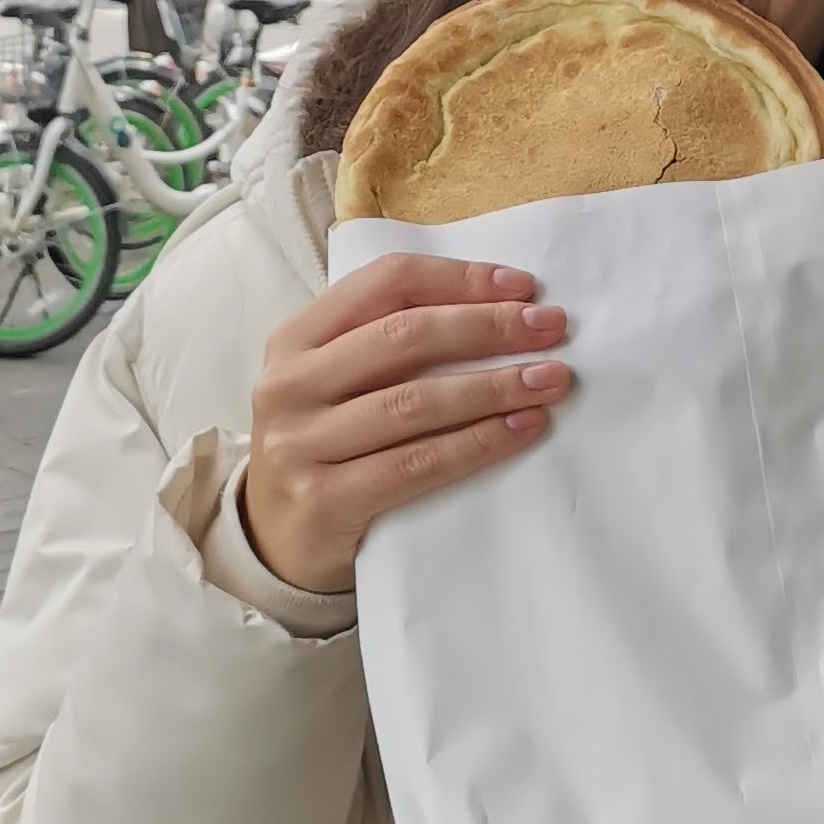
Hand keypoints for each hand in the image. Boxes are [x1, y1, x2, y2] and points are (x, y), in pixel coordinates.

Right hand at [238, 257, 570, 594]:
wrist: (273, 542)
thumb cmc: (324, 448)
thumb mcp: (334, 383)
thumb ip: (389, 344)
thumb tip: (501, 309)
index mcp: (294, 339)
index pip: (385, 283)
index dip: (459, 280)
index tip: (522, 287)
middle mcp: (290, 384)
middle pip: (404, 337)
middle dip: (487, 327)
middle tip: (550, 328)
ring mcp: (301, 444)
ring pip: (414, 401)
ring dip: (493, 386)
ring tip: (549, 380)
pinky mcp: (324, 500)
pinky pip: (417, 463)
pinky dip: (477, 443)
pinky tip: (521, 429)